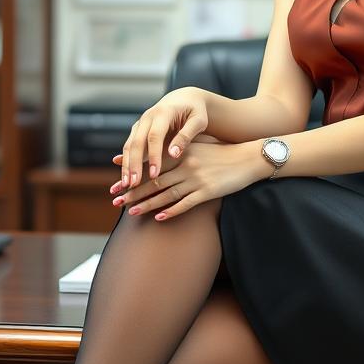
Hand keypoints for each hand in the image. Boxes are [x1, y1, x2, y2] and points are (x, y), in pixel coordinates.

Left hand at [109, 140, 262, 220]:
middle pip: (154, 180)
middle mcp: (186, 165)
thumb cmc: (221, 152)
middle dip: (133, 191)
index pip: (151, 164)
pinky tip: (159, 217)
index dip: (133, 173)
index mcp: (182, 152)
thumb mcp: (198, 146)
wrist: (248, 158)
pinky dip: (172, 211)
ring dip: (147, 204)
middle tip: (115, 200)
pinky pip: (186, 204)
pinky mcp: (208, 192)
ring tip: (131, 212)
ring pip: (166, 193)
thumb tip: (156, 154)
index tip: (115, 180)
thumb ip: (177, 149)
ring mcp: (197, 179)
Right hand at [115, 87, 209, 189]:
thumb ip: (186, 136)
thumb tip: (173, 154)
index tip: (154, 175)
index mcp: (164, 112)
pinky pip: (130, 146)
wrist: (185, 98)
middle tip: (133, 184)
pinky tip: (126, 176)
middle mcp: (148, 117)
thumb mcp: (198, 121)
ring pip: (129, 145)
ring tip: (127, 185)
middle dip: (133, 164)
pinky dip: (126, 161)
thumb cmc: (196, 111)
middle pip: (136, 142)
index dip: (153, 156)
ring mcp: (141, 123)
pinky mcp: (138, 130)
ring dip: (126, 165)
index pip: (155, 136)